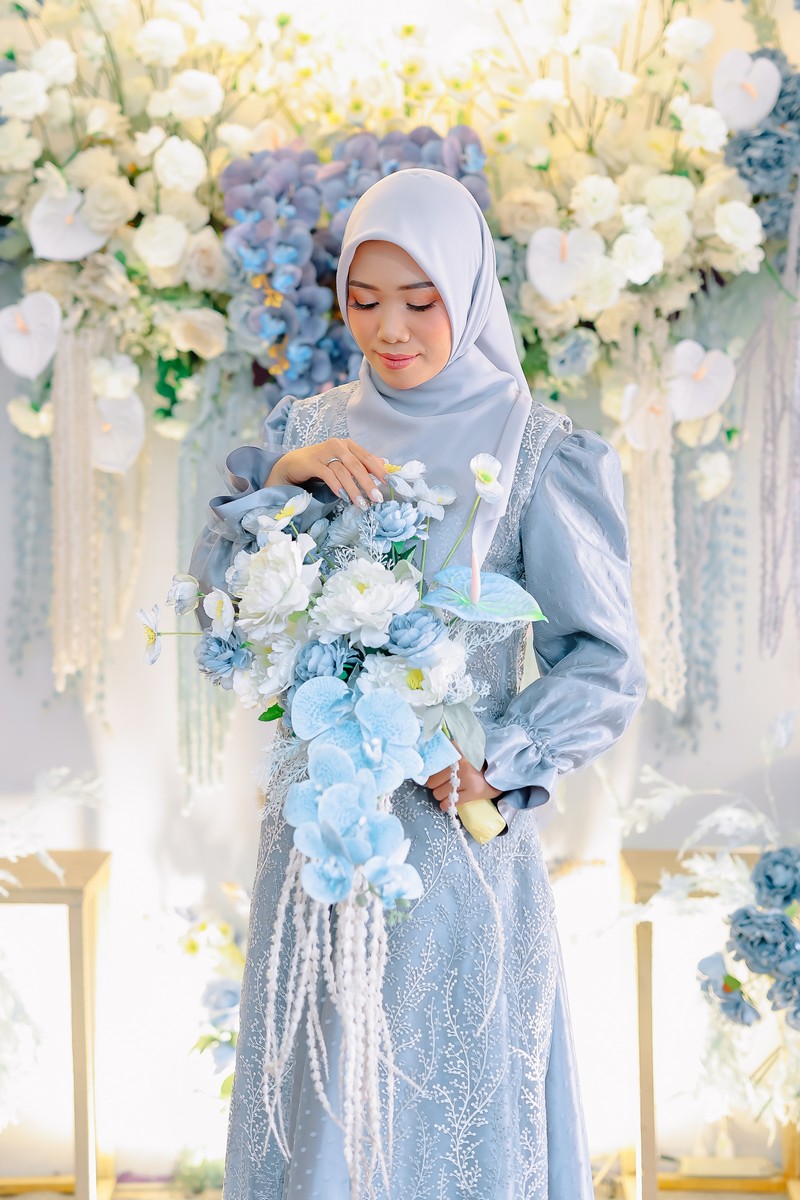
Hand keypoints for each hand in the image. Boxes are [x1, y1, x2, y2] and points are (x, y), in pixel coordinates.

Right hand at [266, 438, 387, 507]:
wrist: (294, 464)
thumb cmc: (322, 464)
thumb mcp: (343, 463)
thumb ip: (361, 464)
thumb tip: (383, 464)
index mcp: (348, 445)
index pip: (367, 458)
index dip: (380, 471)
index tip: (391, 484)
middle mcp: (337, 445)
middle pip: (357, 465)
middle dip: (369, 483)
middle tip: (378, 498)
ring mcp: (324, 453)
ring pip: (343, 471)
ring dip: (354, 489)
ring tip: (361, 504)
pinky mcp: (312, 462)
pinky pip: (327, 474)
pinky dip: (337, 486)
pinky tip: (343, 497)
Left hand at [425, 743, 502, 812]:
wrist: (500, 773)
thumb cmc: (478, 764)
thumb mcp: (463, 753)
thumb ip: (449, 751)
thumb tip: (430, 750)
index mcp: (456, 753)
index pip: (433, 765)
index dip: (429, 773)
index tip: (429, 777)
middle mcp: (461, 764)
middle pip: (433, 781)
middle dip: (434, 786)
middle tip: (440, 786)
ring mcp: (467, 778)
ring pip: (439, 793)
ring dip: (440, 796)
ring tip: (446, 794)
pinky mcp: (474, 791)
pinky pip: (451, 802)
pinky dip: (446, 805)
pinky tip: (447, 803)